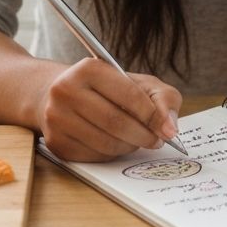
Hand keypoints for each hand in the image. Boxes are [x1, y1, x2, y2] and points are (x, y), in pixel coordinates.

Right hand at [39, 59, 182, 161]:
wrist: (63, 96)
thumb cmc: (108, 89)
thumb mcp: (138, 83)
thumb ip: (162, 98)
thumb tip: (170, 129)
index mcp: (89, 68)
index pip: (129, 95)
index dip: (152, 115)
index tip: (166, 129)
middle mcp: (67, 90)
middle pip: (116, 122)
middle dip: (144, 136)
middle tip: (157, 141)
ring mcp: (57, 118)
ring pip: (105, 143)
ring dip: (129, 147)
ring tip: (137, 141)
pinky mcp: (56, 143)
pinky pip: (93, 157)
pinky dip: (112, 155)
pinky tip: (117, 145)